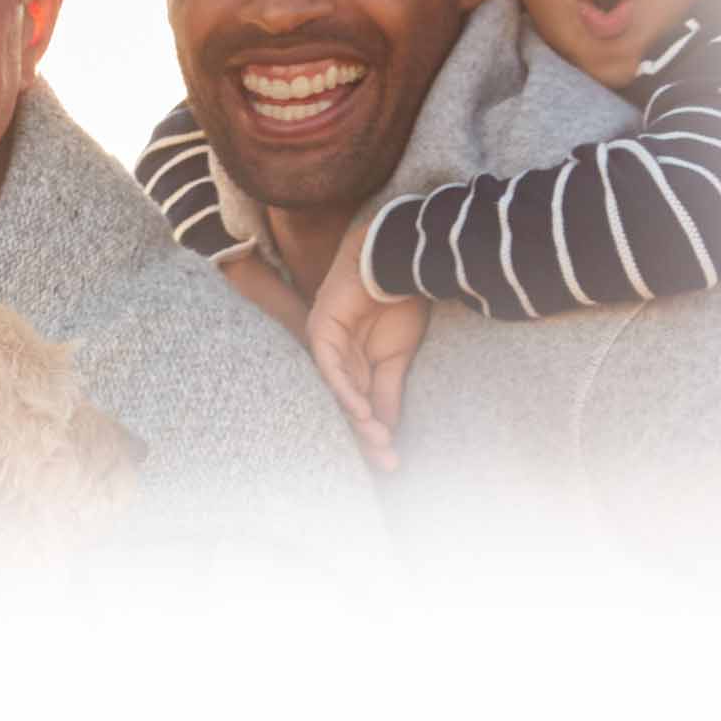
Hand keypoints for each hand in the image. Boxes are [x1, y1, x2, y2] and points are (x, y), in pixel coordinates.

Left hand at [307, 223, 426, 471]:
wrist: (394, 257)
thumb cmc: (398, 300)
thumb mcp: (398, 356)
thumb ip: (389, 389)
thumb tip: (388, 427)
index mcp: (353, 366)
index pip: (360, 407)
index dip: (375, 434)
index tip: (393, 461)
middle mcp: (335, 359)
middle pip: (346, 405)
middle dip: (366, 436)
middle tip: (387, 463)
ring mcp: (325, 344)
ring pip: (338, 391)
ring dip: (359, 419)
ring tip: (378, 442)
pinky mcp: (322, 329)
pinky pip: (331, 367)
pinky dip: (346, 390)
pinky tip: (361, 411)